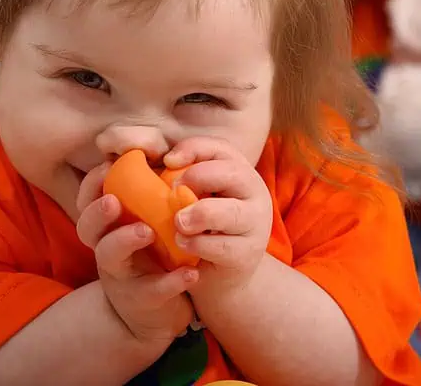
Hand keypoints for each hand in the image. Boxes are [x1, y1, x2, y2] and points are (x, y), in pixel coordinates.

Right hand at [76, 160, 198, 345]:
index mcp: (108, 225)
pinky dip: (171, 282)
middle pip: (87, 228)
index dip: (92, 184)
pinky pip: (152, 291)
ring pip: (110, 257)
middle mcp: (107, 248)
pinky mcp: (143, 300)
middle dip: (97, 212)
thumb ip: (149, 191)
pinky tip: (190, 274)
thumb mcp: (146, 220)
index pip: (87, 200)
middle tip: (114, 200)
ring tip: (147, 231)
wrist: (158, 311)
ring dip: (125, 240)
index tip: (108, 165)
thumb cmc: (153, 253)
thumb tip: (162, 148)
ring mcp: (122, 275)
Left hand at [163, 137, 272, 292]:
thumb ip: (182, 177)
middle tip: (172, 192)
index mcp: (240, 172)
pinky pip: (221, 246)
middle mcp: (255, 193)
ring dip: (198, 214)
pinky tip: (183, 244)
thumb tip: (164, 161)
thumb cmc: (201, 227)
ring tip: (178, 222)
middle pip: (232, 173)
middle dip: (198, 178)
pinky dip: (197, 244)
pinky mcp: (248, 254)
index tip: (167, 162)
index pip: (221, 148)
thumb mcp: (194, 197)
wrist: (220, 274)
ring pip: (230, 212)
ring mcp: (256, 225)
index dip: (193, 149)